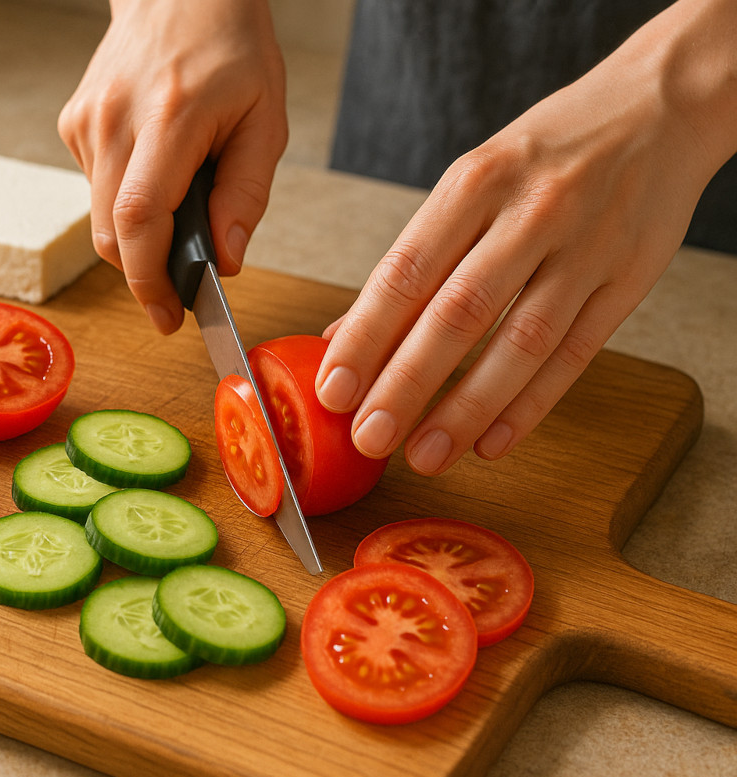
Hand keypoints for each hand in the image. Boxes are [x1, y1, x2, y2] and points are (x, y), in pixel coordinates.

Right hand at [57, 0, 287, 333]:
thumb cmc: (230, 48)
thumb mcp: (265, 120)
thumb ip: (246, 195)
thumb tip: (227, 260)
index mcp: (169, 117)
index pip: (138, 219)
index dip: (150, 280)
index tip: (169, 315)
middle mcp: (114, 120)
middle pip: (110, 233)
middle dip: (144, 274)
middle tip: (179, 291)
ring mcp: (86, 121)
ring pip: (100, 217)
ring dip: (138, 236)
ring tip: (180, 206)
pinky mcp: (74, 124)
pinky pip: (96, 189)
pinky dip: (125, 201)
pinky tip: (155, 170)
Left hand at [315, 0, 736, 475]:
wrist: (656, 107)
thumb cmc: (545, 153)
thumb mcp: (470, 183)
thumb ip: (411, 261)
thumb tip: (342, 338)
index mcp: (475, 181)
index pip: (406, 271)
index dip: (366, 336)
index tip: (333, 390)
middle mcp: (530, 213)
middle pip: (458, 313)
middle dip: (407, 384)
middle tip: (369, 436)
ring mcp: (586, 248)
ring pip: (520, 343)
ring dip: (466, 409)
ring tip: (425, 455)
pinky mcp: (629, 280)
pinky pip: (576, 355)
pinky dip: (530, 405)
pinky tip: (491, 442)